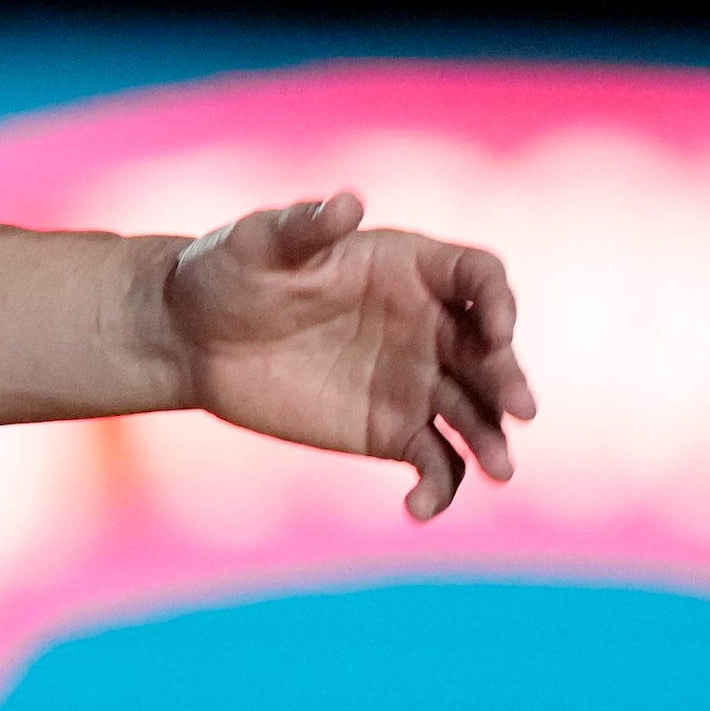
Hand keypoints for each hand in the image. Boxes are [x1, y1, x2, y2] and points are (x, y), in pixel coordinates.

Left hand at [164, 189, 535, 520]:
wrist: (192, 336)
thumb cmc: (226, 272)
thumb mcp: (257, 243)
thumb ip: (304, 227)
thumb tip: (347, 202)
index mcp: (409, 268)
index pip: (479, 278)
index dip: (497, 302)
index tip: (496, 331)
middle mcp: (427, 325)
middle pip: (489, 351)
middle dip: (508, 377)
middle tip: (518, 409)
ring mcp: (416, 380)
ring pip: (475, 413)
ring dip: (492, 440)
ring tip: (498, 471)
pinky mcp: (392, 429)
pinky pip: (435, 462)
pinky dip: (439, 488)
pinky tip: (418, 508)